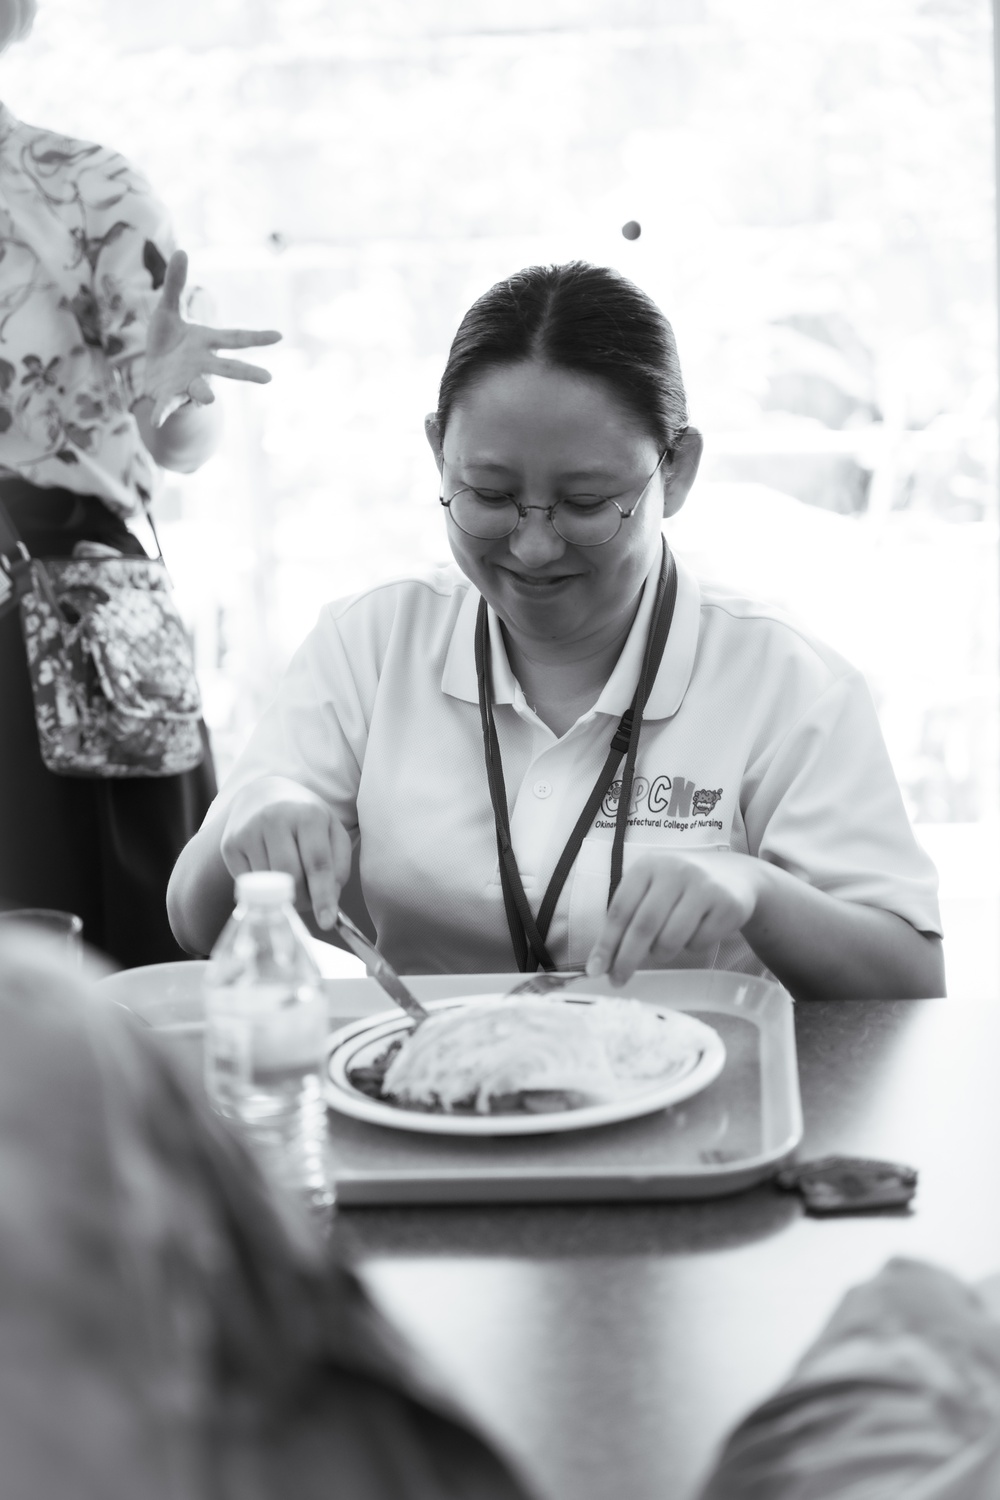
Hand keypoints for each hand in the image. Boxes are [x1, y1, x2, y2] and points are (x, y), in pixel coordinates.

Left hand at [142, 250, 281, 426]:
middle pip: (229, 369)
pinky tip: (155, 421)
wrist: (155, 372)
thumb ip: (175, 284)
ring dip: (205, 394)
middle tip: (268, 378)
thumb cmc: (169, 340)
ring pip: (201, 390)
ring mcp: (187, 382)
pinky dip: (162, 413)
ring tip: (209, 399)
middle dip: (247, 373)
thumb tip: (181, 250)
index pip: (236, 338)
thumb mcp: (168, 309)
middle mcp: (203, 365)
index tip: (280, 336)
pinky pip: (167, 406)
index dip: (257, 337)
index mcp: (207, 343)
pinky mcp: (168, 396)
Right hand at [219, 778, 351, 929]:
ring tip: (291, 886)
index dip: (323, 896)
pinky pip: (249, 883)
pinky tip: (270, 873)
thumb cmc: (304, 818)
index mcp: (308, 814)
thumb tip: (329, 898)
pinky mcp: (230, 845)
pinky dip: (263, 889)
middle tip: (309, 901)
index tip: (327, 921)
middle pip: (290, 876)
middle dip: (303, 898)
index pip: (317, 863)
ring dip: (283, 896)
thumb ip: (339, 863)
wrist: (262, 795)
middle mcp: (275, 817)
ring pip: (269, 883)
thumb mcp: (331, 830)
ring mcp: (248, 830)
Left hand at [586, 850, 761, 984]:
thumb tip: (601, 962)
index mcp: (648, 866)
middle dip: (627, 959)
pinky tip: (697, 930)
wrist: (736, 876)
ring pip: (671, 938)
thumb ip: (628, 919)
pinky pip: (698, 942)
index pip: (620, 909)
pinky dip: (692, 946)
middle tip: (618, 980)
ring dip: (662, 952)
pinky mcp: (727, 904)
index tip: (595, 969)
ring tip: (666, 944)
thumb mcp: (653, 890)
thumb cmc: (682, 888)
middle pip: (644, 926)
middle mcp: (675, 871)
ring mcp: (704, 886)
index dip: (606, 942)